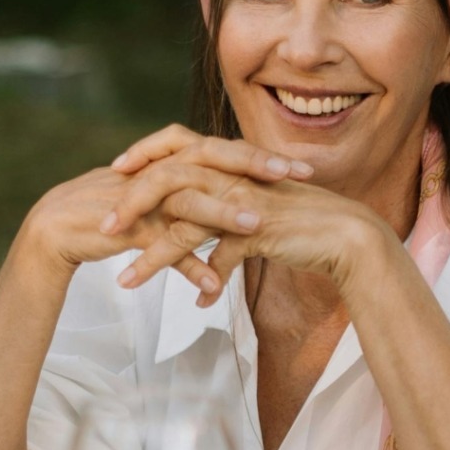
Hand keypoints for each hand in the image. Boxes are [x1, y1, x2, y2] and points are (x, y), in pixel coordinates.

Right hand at [20, 126, 311, 294]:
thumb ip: (198, 199)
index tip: (303, 168)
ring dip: (221, 213)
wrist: (58, 230)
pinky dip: (185, 264)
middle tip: (292, 175)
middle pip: (211, 161)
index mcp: (172, 162)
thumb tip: (240, 203)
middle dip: (253, 167)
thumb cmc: (117, 215)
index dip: (262, 157)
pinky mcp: (125, 227)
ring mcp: (142, 198)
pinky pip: (160, 244)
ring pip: (187, 200)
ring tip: (256, 224)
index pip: (223, 151)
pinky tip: (212, 284)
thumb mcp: (165, 203)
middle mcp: (160, 172)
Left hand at [102, 126, 391, 306]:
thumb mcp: (254, 212)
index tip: (116, 173)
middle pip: (166, 179)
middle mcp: (232, 175)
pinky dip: (204, 283)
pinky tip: (197, 307)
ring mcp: (243, 200)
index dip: (144, 153)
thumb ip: (223, 213)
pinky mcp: (257, 228)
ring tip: (126, 283)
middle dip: (129, 205)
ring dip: (151, 256)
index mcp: (229, 162)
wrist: (346, 234)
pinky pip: (218, 256)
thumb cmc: (302, 224)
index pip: (175, 143)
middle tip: (102, 229)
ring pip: (183, 224)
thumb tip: (198, 231)